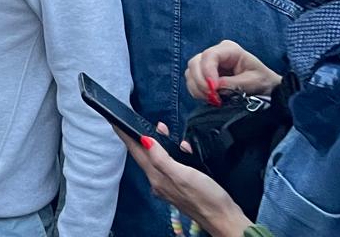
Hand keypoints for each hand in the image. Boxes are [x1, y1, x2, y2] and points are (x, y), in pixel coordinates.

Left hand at [118, 124, 251, 236]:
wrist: (225, 220)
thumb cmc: (207, 198)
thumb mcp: (183, 174)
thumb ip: (162, 158)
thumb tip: (144, 140)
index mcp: (156, 177)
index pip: (136, 151)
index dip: (125, 135)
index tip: (114, 121)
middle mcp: (159, 182)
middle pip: (145, 154)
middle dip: (142, 136)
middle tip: (140, 120)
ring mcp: (170, 186)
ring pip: (159, 159)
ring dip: (159, 143)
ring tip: (163, 129)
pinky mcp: (182, 187)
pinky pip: (172, 166)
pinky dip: (174, 154)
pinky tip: (183, 149)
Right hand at [185, 40, 281, 104]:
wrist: (266, 89)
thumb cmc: (263, 81)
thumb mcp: (254, 82)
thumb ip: (235, 84)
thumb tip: (216, 87)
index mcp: (229, 50)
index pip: (209, 55)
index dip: (207, 71)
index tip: (213, 88)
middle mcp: (215, 54)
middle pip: (195, 63)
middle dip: (200, 81)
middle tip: (212, 97)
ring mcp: (208, 64)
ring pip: (191, 72)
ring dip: (198, 88)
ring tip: (213, 99)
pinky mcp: (204, 75)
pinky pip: (192, 82)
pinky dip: (197, 91)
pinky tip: (209, 98)